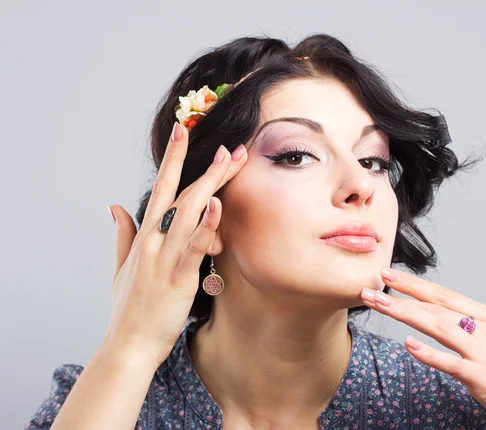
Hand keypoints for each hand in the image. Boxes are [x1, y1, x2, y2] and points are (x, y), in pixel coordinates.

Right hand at [103, 122, 247, 369]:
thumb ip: (122, 234)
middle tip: (228, 145)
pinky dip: (205, 226)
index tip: (184, 132)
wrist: (128, 345)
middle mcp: (154, 241)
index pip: (161, 188)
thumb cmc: (129, 308)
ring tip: (229, 160)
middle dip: (206, 167)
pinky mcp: (178, 278)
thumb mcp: (121, 267)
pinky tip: (218, 206)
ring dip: (210, 184)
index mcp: (144, 235)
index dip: (172, 158)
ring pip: (188, 213)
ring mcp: (164, 258)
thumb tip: (115, 207)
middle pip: (182, 194)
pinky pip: (193, 248)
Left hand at [360, 267, 485, 429]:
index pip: (445, 295)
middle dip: (402, 295)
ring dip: (406, 314)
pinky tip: (408, 344)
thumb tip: (438, 314)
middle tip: (371, 287)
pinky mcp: (483, 379)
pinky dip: (429, 353)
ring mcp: (485, 354)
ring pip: (439, 327)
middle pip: (437, 307)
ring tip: (380, 304)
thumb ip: (472, 326)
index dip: (415, 284)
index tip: (389, 274)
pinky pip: (451, 363)